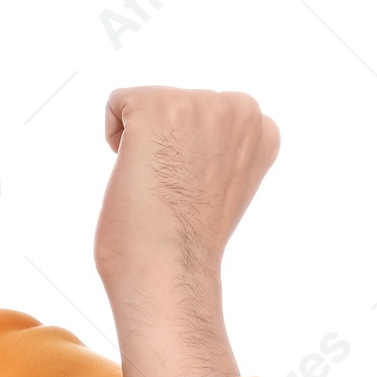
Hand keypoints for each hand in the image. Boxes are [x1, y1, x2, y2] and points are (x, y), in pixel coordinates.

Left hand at [94, 86, 280, 376]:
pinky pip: (117, 103)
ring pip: (148, 104)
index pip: (206, 118)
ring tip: (157, 184)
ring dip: (140, 141)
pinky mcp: (158, 108)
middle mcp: (240, 109)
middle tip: (172, 191)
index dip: (186, 154)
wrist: (170, 273)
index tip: (191, 190)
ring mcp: (200, 105)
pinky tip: (133, 171)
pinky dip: (113, 136)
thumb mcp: (224, 185)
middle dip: (165, 142)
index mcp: (263, 130)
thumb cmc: (187, 246)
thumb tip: (190, 139)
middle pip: (176, 104)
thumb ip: (222, 151)